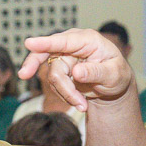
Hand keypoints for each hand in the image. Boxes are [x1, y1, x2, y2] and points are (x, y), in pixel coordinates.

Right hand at [17, 30, 132, 110]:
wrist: (114, 85)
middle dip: (45, 73)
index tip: (29, 43)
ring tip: (83, 105)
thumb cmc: (117, 74)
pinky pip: (54, 84)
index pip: (64, 41)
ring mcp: (64, 57)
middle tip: (27, 77)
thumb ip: (97, 72)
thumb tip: (77, 72)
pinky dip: (65, 96)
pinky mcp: (60, 69)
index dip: (45, 43)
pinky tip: (79, 102)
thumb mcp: (114, 74)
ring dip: (66, 94)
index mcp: (88, 40)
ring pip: (53, 76)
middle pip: (51, 59)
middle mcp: (72, 45)